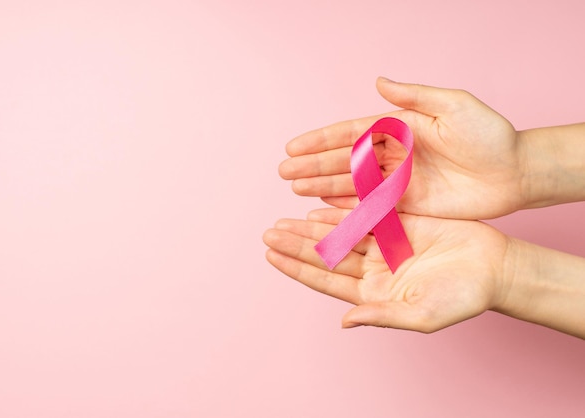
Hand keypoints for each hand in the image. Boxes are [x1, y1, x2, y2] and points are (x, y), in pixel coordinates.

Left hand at [263, 208, 511, 331]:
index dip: (297, 267)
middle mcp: (373, 269)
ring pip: (339, 233)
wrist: (495, 267)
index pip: (325, 279)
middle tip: (269, 231)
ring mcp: (384, 245)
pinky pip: (364, 214)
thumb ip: (381, 315)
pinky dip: (341, 208)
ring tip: (286, 218)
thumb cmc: (462, 297)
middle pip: (326, 254)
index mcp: (373, 293)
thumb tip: (345, 323)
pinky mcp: (398, 223)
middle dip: (297, 242)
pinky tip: (319, 204)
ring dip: (312, 225)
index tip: (271, 254)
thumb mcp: (421, 314)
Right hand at [280, 77, 526, 218]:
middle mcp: (393, 155)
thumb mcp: (454, 106)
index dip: (320, 140)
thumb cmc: (489, 135)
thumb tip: (378, 82)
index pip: (351, 134)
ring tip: (295, 189)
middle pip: (344, 161)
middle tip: (284, 173)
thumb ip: (414, 96)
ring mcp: (398, 182)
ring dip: (323, 186)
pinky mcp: (408, 205)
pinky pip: (370, 206)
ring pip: (352, 184)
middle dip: (313, 166)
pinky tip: (324, 206)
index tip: (293, 146)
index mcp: (399, 129)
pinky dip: (347, 206)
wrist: (514, 173)